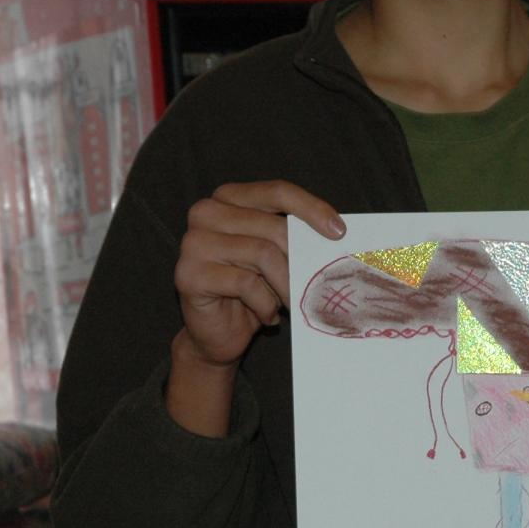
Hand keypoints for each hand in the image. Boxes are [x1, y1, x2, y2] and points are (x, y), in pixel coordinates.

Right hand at [174, 180, 343, 369]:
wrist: (216, 335)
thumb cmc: (250, 294)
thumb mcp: (274, 258)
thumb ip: (291, 238)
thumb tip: (334, 234)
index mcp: (228, 199)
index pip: (277, 192)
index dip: (311, 209)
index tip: (339, 233)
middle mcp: (206, 213)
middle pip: (272, 227)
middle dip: (300, 260)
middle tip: (316, 285)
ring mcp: (194, 243)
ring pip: (262, 254)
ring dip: (286, 286)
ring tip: (292, 304)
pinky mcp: (189, 274)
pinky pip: (246, 284)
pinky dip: (266, 304)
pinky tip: (269, 316)